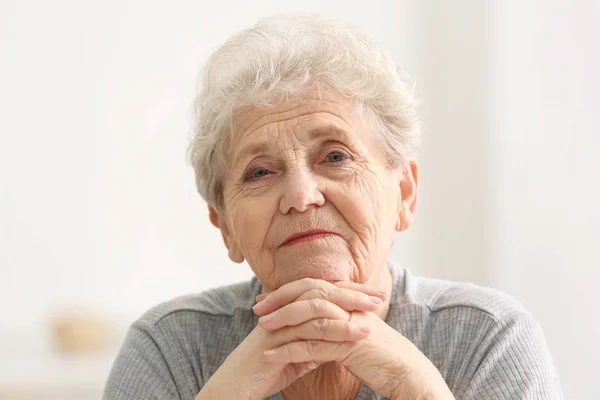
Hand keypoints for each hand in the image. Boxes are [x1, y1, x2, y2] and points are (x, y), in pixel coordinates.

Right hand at [195, 278, 385, 399]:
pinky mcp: (280, 339)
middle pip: (322, 290)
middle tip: (379, 295)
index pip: (321, 291)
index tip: (371, 294)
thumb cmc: (262, 372)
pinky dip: (340, 330)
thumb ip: (310, 346)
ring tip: (376, 312)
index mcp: (287, 310)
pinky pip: (313, 330)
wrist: (235, 386)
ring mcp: (280, 322)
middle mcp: (283, 310)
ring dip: (350, 308)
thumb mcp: (292, 356)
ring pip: (320, 305)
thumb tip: (330, 345)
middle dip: (353, 291)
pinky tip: (359, 335)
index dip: (347, 290)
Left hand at [255, 280, 454, 399]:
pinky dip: (288, 349)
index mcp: (350, 301)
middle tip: (257, 306)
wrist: (407, 372)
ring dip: (281, 321)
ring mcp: (349, 323)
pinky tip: (271, 355)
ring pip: (308, 315)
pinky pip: (312, 344)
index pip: (315, 287)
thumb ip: (340, 322)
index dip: (289, 291)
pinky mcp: (347, 345)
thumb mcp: (358, 332)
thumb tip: (320, 322)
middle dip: (280, 299)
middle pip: (309, 294)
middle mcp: (350, 306)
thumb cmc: (382, 356)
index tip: (268, 297)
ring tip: (260, 328)